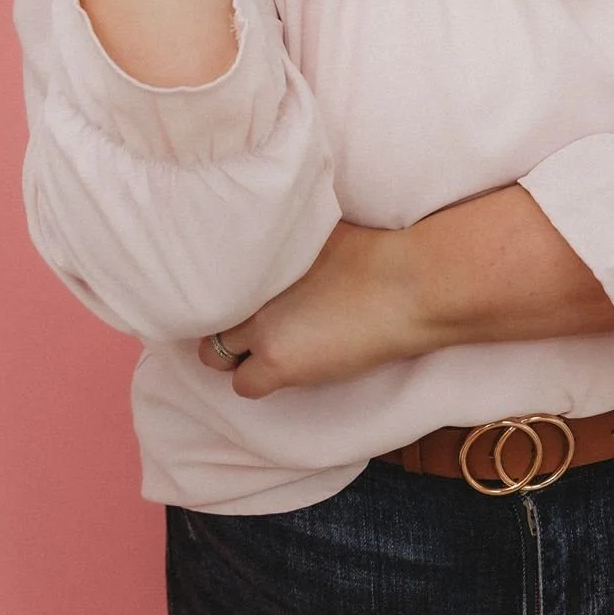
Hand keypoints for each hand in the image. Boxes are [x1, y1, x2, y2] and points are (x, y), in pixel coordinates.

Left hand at [197, 222, 431, 397]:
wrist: (407, 285)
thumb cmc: (378, 251)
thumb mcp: (320, 230)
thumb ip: (288, 238)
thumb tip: (280, 233)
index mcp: (258, 255)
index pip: (208, 277)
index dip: (222, 292)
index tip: (235, 296)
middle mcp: (249, 290)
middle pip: (206, 315)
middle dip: (222, 322)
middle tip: (246, 325)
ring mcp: (260, 329)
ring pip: (214, 355)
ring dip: (236, 353)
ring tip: (264, 349)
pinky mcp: (279, 363)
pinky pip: (243, 385)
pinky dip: (256, 379)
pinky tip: (280, 368)